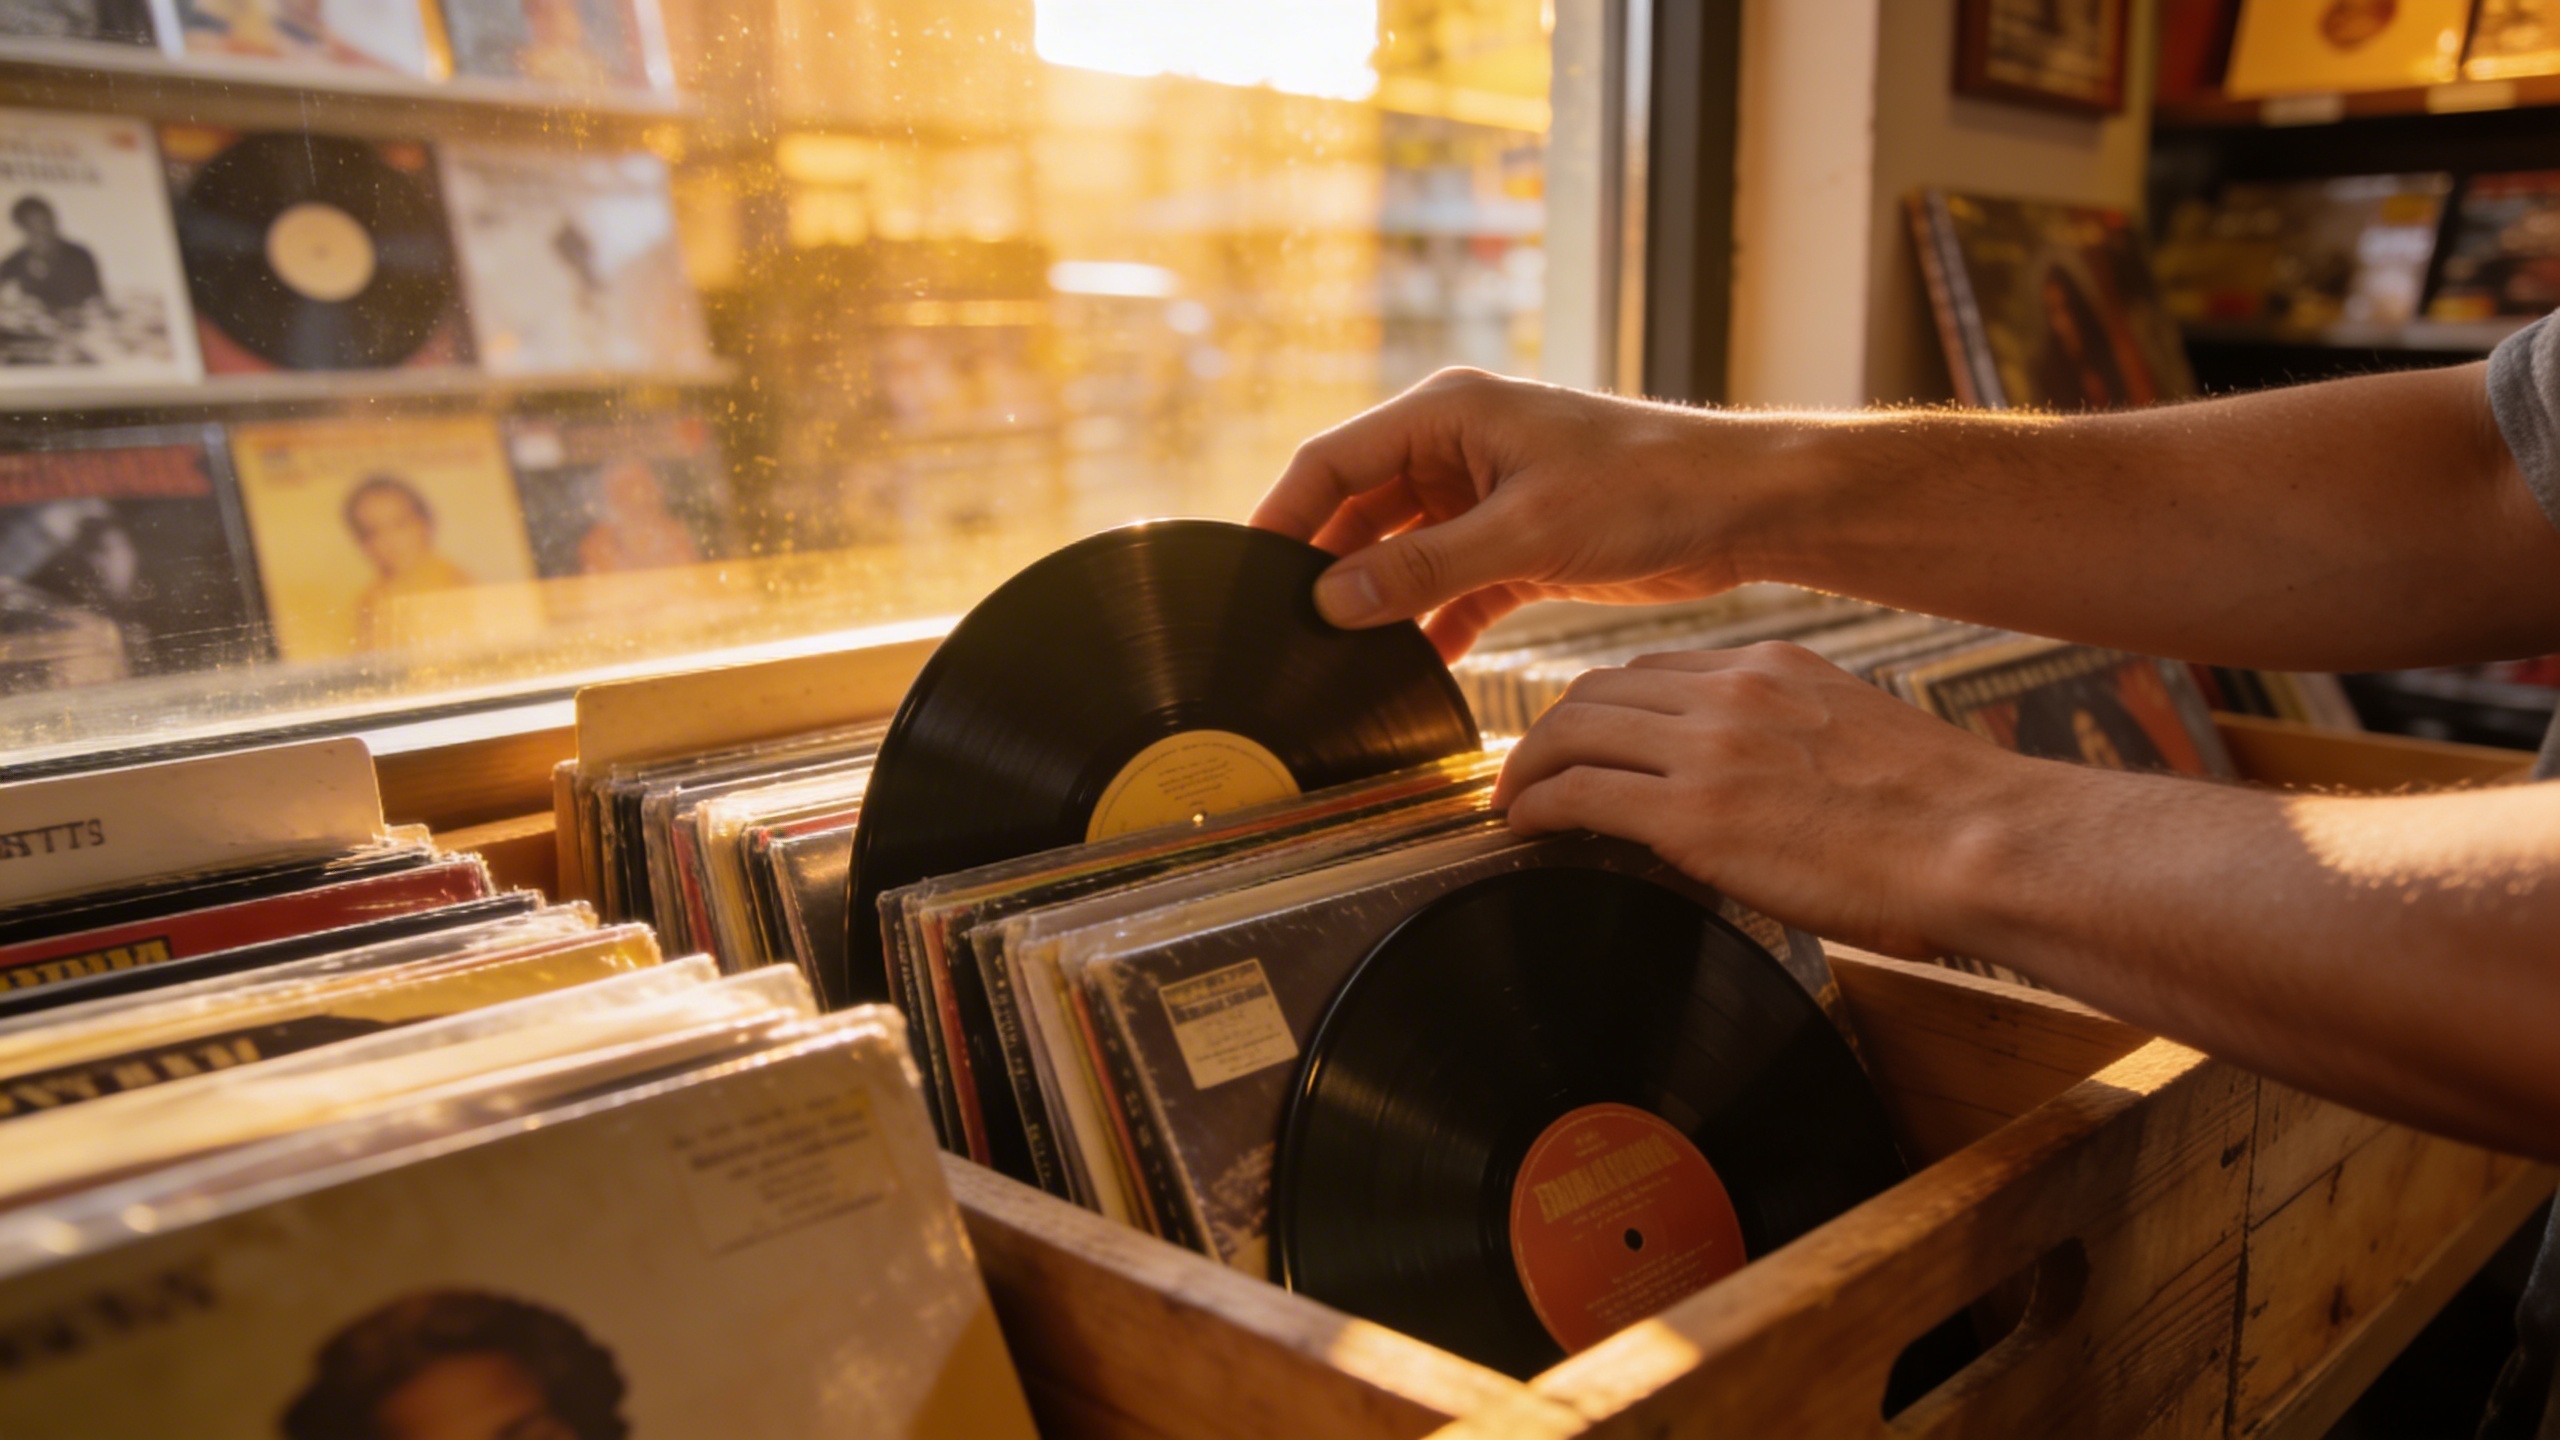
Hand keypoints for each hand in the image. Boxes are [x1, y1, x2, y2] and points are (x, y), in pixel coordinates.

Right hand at [1252, 368, 1777, 658]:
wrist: (1742, 508)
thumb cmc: (1648, 487)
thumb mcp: (1526, 531)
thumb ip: (1424, 568)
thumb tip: (1332, 599)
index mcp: (1447, 412)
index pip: (1331, 461)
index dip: (1282, 518)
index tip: (1242, 577)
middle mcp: (1456, 446)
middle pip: (1359, 510)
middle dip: (1326, 570)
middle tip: (1285, 634)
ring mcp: (1485, 495)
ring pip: (1403, 554)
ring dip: (1379, 603)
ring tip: (1338, 661)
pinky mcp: (1518, 542)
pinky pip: (1450, 587)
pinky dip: (1432, 624)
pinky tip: (1411, 671)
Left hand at [1492, 641, 2066, 956]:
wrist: (1987, 843)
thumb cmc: (1951, 819)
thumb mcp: (1864, 742)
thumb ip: (1799, 744)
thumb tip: (1770, 789)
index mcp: (1776, 668)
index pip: (1658, 671)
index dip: (1608, 705)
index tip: (1587, 739)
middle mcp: (1734, 692)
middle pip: (1600, 689)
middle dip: (1551, 728)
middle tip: (1527, 770)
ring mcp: (1711, 748)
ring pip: (1575, 729)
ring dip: (1528, 765)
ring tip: (1511, 800)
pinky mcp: (1697, 815)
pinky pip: (1582, 794)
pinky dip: (1537, 805)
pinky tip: (1522, 827)